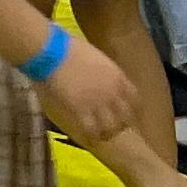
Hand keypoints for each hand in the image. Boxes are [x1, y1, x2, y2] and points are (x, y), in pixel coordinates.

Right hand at [35, 28, 138, 144]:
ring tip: (99, 135)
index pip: (135, 100)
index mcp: (118, 78)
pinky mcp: (81, 111)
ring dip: (106, 133)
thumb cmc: (69, 49)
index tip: (125, 114)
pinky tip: (87, 137)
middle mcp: (113, 93)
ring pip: (110, 128)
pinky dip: (90, 136)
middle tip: (112, 127)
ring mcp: (98, 104)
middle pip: (125, 118)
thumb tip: (104, 81)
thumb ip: (105, 73)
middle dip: (120, 125)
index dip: (131, 110)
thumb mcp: (97, 58)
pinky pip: (91, 131)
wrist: (52, 52)